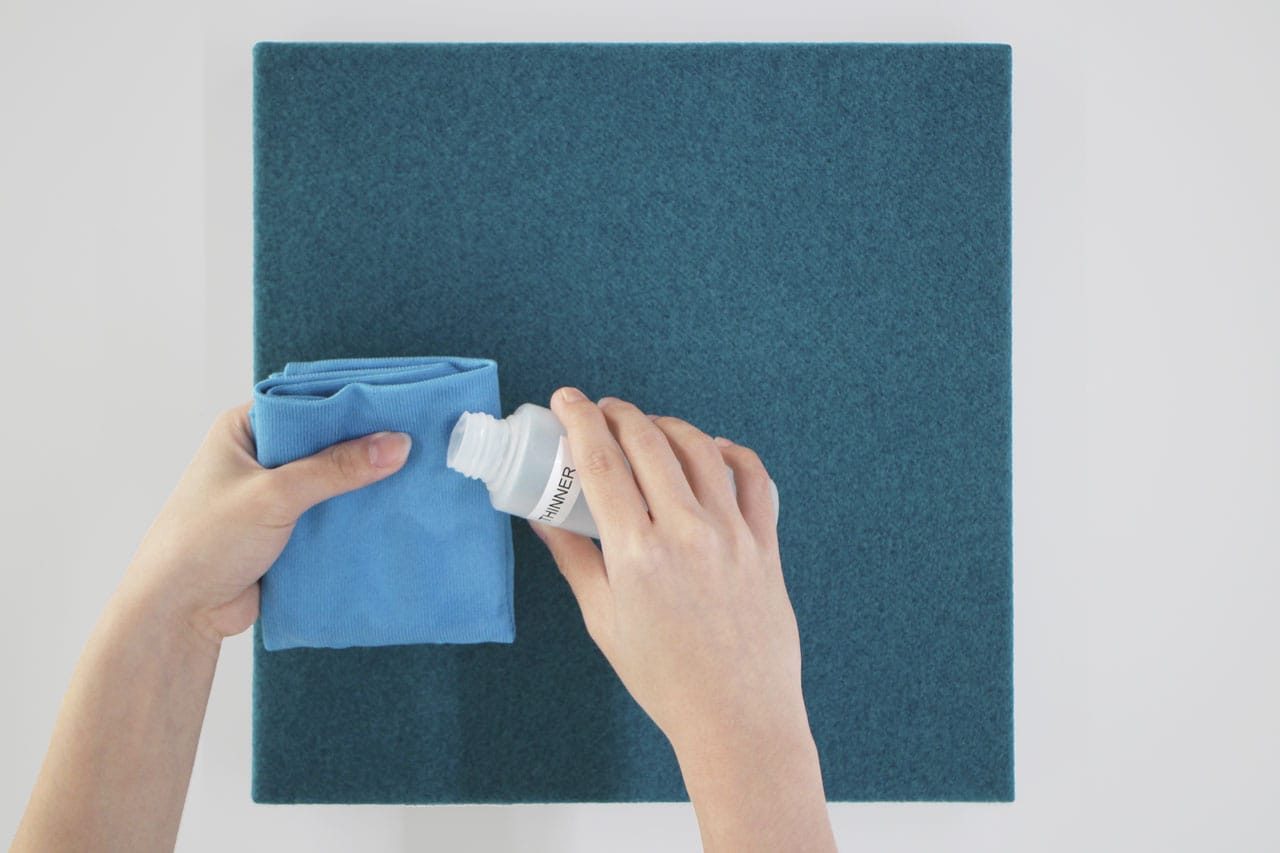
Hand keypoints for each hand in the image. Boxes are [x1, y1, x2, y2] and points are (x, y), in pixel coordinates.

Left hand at [119, 403, 411, 649]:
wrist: (179, 614)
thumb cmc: (206, 541)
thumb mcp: (275, 495)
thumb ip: (336, 469)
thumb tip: (397, 444)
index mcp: (244, 429)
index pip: (307, 401)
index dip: (351, 403)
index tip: (399, 404)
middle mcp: (260, 456)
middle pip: (325, 441)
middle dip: (365, 446)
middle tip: (418, 440)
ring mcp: (275, 495)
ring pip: (332, 480)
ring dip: (363, 484)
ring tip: (417, 474)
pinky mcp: (289, 530)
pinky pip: (331, 514)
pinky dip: (355, 515)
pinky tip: (392, 511)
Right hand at [531, 389, 833, 852]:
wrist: (736, 716)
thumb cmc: (665, 678)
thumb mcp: (604, 620)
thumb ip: (575, 560)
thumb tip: (542, 518)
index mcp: (638, 554)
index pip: (602, 463)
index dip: (579, 421)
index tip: (566, 400)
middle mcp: (686, 532)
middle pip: (647, 443)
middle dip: (618, 414)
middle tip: (601, 409)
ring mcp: (732, 534)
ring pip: (699, 449)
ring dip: (667, 426)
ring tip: (647, 427)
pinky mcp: (765, 542)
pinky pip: (753, 477)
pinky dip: (730, 452)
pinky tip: (710, 450)